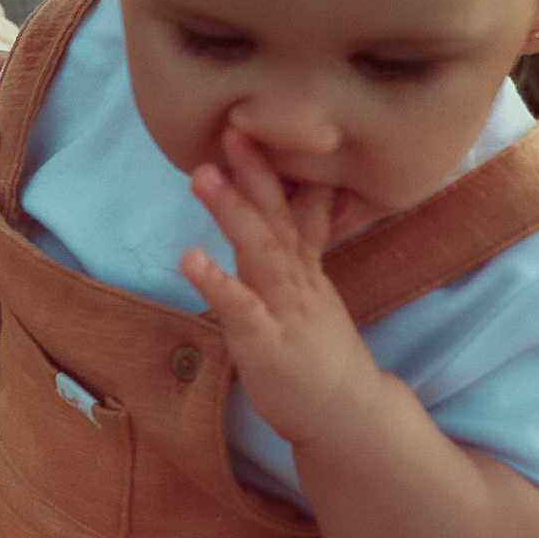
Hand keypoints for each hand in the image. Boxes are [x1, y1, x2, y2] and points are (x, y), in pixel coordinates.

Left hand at [180, 128, 387, 447]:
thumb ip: (303, 245)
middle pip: (277, 217)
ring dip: (232, 212)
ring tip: (203, 175)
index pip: (293, 206)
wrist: (347, 415)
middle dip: (255, 171)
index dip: (274, 167)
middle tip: (233, 127)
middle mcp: (296, 280)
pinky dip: (217, 281)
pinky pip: (241, 308)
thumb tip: (308, 197)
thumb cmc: (320, 353)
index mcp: (303, 268)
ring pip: (260, 252)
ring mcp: (284, 309)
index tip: (256, 122)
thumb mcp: (314, 291)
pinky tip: (191, 257)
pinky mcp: (267, 343)